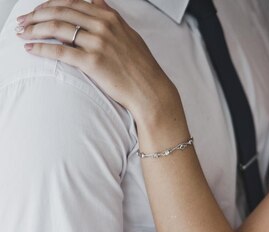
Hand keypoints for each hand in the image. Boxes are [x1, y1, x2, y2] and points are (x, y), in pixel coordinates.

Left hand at [16, 0, 178, 124]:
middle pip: (60, 12)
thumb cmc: (141, 67)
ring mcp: (98, 43)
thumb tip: (97, 1)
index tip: (38, 11)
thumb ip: (110, 16)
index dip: (50, 5)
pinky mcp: (93, 62)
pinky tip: (31, 48)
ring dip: (34, 29)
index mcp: (110, 18)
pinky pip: (60, 51)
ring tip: (23, 33)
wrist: (150, 91)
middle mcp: (103, 27)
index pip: (72, 2)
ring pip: (56, 28)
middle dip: (36, 15)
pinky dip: (41, 48)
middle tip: (23, 21)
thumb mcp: (129, 34)